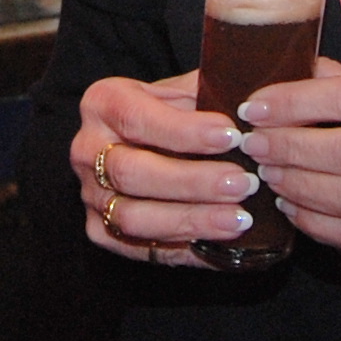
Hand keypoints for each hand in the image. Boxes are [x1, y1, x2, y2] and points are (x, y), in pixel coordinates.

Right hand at [71, 70, 251, 264]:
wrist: (149, 142)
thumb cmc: (174, 113)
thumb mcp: (186, 92)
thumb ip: (209, 94)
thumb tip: (252, 109)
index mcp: (103, 104)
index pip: (137, 118)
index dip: (185, 131)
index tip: (232, 136)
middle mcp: (87, 150)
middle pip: (132, 173)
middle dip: (192, 181)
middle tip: (242, 183)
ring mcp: (91, 194)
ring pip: (134, 217)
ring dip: (191, 219)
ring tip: (239, 218)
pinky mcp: (101, 231)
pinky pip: (142, 248)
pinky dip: (186, 247)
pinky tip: (222, 242)